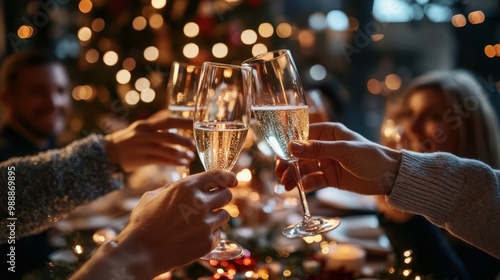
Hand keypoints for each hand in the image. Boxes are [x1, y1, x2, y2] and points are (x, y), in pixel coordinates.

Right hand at [71, 170, 236, 278]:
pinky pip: (218, 234)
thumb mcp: (154, 196)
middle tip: (212, 203)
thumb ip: (174, 187)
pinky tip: (194, 236)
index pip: (219, 176)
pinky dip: (210, 235)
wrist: (140, 252)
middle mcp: (199, 203)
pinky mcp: (207, 242)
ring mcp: (205, 224)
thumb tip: (187, 184)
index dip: (229, 177)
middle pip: (227, 195)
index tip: (232, 180)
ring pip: (225, 215)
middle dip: (221, 198)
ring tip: (198, 222)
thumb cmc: (143, 222)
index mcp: (187, 187)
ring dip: (216, 217)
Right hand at [104, 109, 195, 171]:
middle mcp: (144, 134)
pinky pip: (161, 161)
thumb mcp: (140, 128)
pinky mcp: (142, 159)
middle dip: (184, 140)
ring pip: (166, 150)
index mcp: (146, 124)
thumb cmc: (128, 140)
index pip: (167, 120)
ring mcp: (143, 147)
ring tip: (190, 157)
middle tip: (194, 144)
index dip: (183, 121)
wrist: (108, 153)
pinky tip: (182, 164)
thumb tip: (174, 119)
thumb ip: (156, 125)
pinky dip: (173, 162)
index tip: (195, 123)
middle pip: (168, 136)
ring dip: (181, 154)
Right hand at [275, 122, 401, 195]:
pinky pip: (314, 180)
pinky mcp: (331, 178)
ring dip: (295, 176)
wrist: (390, 176)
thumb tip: (292, 147)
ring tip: (287, 186)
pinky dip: (307, 184)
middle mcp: (325, 147)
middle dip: (289, 165)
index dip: (288, 145)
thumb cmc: (370, 156)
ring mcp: (328, 163)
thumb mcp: (343, 150)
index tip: (278, 156)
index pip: (302, 136)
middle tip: (280, 174)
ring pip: (305, 169)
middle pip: (300, 155)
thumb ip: (317, 149)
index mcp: (328, 133)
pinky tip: (302, 188)